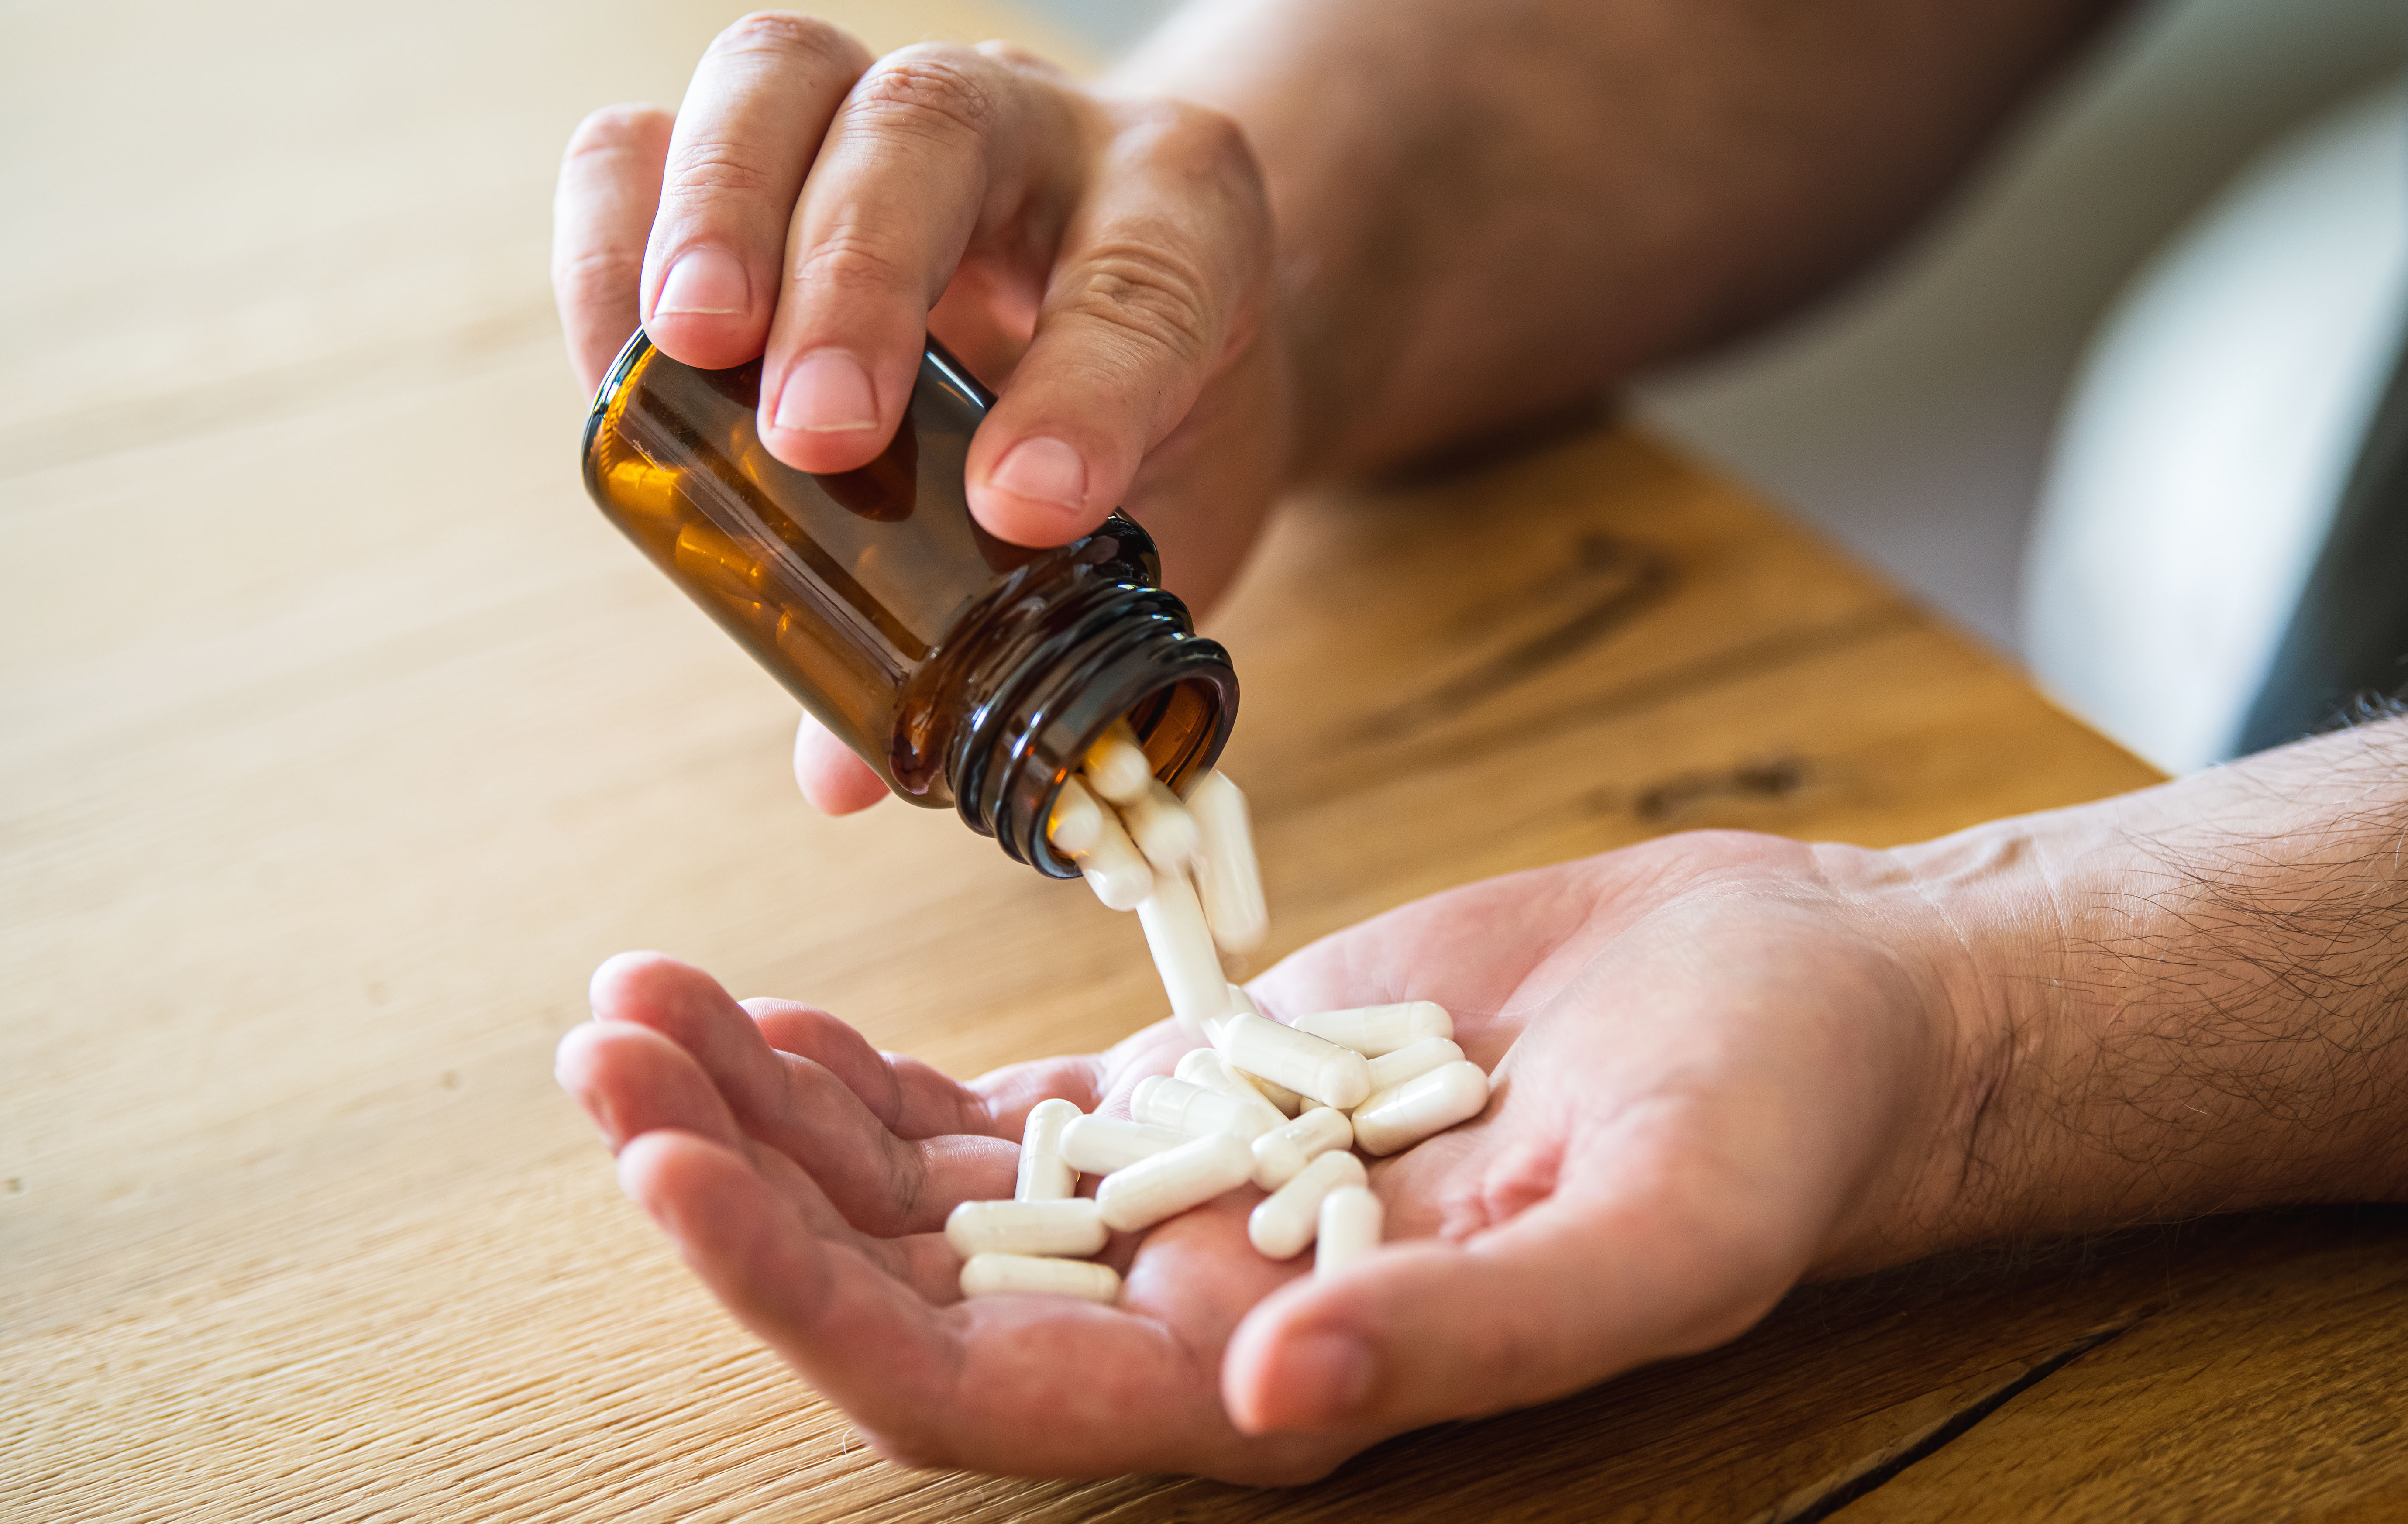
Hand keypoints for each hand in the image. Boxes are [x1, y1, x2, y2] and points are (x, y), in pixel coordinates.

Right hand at [550, 16, 1294, 815]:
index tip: (1027, 509)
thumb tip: (848, 774)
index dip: (1088, 391)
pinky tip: (615, 361)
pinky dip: (614, 232)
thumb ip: (1038, 636)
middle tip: (818, 436)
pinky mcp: (767, 138)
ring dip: (715, 215)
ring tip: (684, 353)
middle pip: (934, 125)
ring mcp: (893, 109)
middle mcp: (1039, 127)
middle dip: (863, 277)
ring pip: (786, 79)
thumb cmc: (1161, 421)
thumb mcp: (1160, 527)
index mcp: (1181, 214)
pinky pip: (655, 131)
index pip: (1144, 277)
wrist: (1158, 305)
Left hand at [554, 831, 1982, 1479]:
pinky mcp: (1197, 1090)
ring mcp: (1180, 1200)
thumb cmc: (1770, 1130)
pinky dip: (864, 1067)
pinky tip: (769, 1012)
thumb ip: (1469, 1336)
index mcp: (1273, 1381)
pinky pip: (985, 1109)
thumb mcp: (1655, 1233)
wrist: (1805, 1005)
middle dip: (734, 1182)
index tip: (670, 1166)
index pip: (976, 1385)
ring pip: (914, 1191)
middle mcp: (1194, 1314)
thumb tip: (1270, 1402)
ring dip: (766, 1111)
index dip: (804, 1300)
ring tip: (633, 1005)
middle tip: (602, 1048)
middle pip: (901, 1284)